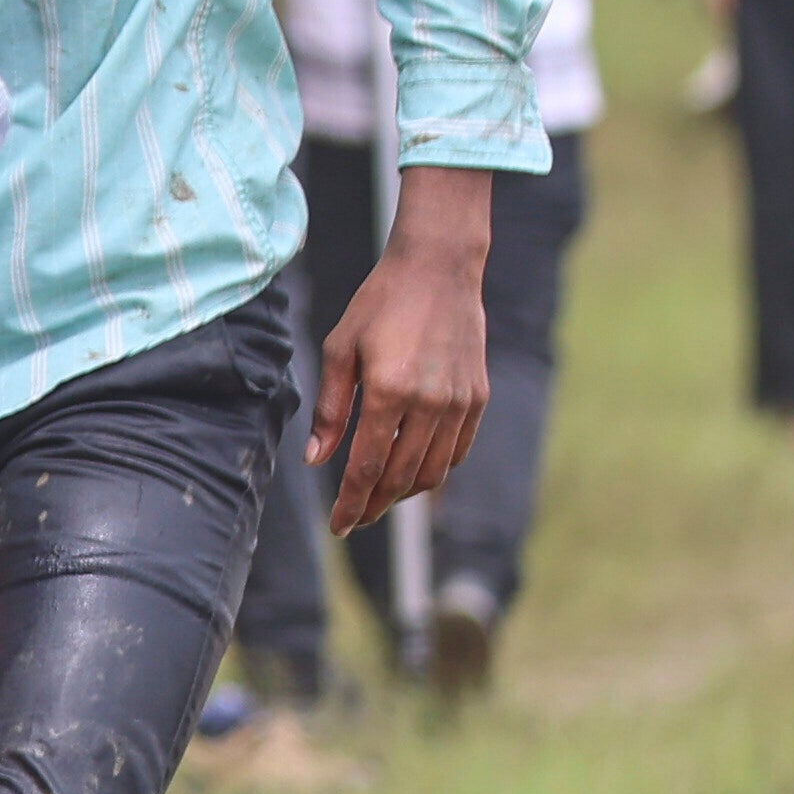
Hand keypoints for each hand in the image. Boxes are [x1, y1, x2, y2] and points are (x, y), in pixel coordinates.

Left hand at [306, 234, 492, 539]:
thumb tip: (315, 458)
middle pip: (400, 478)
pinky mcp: (477, 397)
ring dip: (403, 494)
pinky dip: (434, 471)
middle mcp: (430, 403)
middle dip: (374, 505)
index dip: (351, 503)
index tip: (339, 525)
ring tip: (379, 498)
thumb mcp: (340, 348)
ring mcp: (459, 402)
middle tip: (354, 518)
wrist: (439, 268)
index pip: (367, 467)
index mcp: (390, 391)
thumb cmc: (381, 303)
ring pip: (432, 472)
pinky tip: (412, 473)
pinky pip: (456, 452)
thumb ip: (331, 409)